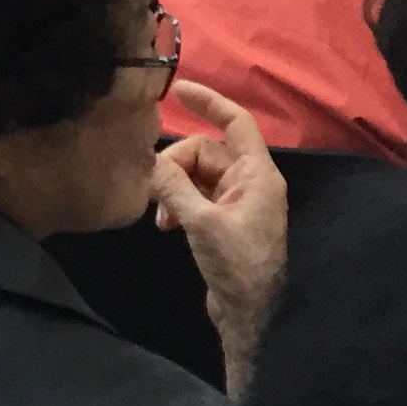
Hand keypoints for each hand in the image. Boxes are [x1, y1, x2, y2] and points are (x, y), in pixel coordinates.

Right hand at [151, 80, 288, 394]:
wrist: (251, 316)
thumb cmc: (237, 265)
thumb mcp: (202, 222)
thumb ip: (174, 186)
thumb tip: (149, 161)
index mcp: (257, 174)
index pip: (236, 122)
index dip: (209, 101)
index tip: (178, 89)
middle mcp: (250, 182)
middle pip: (205, 151)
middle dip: (176, 164)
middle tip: (156, 190)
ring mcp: (237, 202)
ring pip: (196, 174)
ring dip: (173, 188)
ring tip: (161, 216)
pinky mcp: (223, 221)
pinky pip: (195, 195)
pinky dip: (177, 203)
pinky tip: (165, 224)